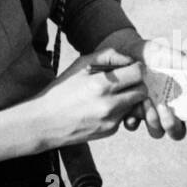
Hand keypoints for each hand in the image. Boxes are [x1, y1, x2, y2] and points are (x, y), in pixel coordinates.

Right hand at [32, 47, 147, 147]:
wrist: (44, 123)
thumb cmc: (61, 90)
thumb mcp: (80, 65)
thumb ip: (108, 55)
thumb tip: (130, 59)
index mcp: (101, 84)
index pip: (138, 73)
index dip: (136, 68)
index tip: (130, 68)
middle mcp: (109, 104)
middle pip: (142, 90)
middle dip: (136, 84)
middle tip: (125, 81)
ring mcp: (111, 120)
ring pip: (135, 104)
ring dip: (129, 97)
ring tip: (111, 93)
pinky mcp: (110, 131)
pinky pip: (124, 116)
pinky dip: (119, 110)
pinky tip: (102, 107)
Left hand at [116, 37, 186, 141]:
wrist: (129, 52)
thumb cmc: (157, 55)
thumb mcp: (176, 58)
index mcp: (184, 102)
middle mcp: (170, 113)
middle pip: (176, 133)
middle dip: (171, 124)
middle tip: (164, 107)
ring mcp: (151, 115)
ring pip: (156, 132)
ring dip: (152, 120)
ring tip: (145, 99)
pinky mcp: (133, 114)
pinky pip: (133, 125)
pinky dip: (132, 120)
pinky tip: (130, 108)